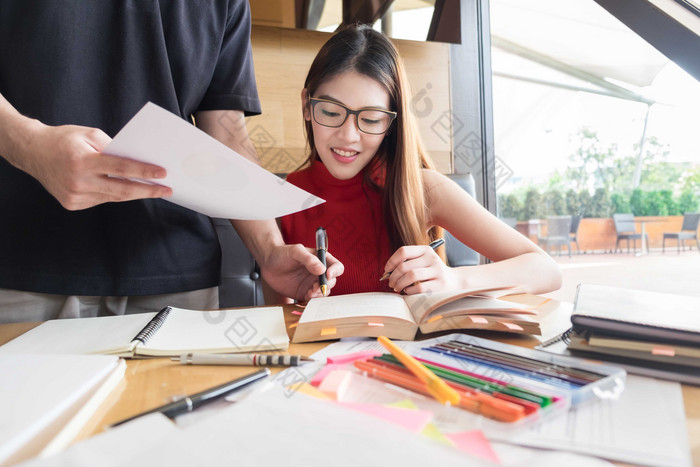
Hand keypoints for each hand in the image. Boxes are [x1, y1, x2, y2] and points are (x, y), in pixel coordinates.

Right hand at [14, 121, 171, 209]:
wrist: (32, 151)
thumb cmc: (64, 139)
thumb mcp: (89, 134)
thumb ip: (113, 149)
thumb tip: (138, 162)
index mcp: (83, 160)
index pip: (121, 168)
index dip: (144, 172)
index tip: (163, 174)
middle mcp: (78, 181)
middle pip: (122, 190)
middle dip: (148, 190)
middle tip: (167, 189)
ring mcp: (74, 195)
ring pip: (113, 197)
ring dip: (133, 192)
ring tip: (152, 188)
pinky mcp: (72, 204)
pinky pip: (101, 199)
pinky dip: (114, 193)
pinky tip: (123, 187)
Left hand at [260, 244, 343, 300]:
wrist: (268, 263)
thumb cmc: (282, 253)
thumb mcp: (295, 251)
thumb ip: (308, 259)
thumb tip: (322, 270)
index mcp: (321, 260)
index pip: (337, 267)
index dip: (335, 271)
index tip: (327, 275)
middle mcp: (319, 272)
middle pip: (332, 282)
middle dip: (325, 285)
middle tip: (314, 287)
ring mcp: (312, 283)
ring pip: (324, 292)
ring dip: (319, 294)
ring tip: (309, 292)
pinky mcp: (304, 292)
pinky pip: (313, 299)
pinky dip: (312, 300)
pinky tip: (305, 296)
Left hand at [383, 245, 459, 294]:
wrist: (455, 281)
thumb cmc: (432, 272)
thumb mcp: (423, 262)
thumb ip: (407, 263)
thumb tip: (387, 272)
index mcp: (425, 250)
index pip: (403, 251)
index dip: (391, 261)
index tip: (387, 270)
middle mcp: (432, 258)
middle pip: (405, 266)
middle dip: (394, 276)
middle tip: (390, 283)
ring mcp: (437, 271)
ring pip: (411, 276)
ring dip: (400, 284)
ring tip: (397, 288)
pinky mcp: (440, 284)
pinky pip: (419, 288)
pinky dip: (409, 291)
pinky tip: (407, 292)